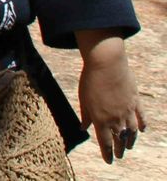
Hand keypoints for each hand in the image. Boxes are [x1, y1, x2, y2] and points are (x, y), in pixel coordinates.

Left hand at [77, 35, 146, 163]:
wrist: (106, 64)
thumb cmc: (90, 80)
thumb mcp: (84, 99)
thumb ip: (86, 115)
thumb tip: (83, 128)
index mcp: (101, 119)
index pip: (105, 142)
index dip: (107, 153)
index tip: (109, 162)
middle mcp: (116, 118)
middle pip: (119, 139)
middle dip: (119, 150)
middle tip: (119, 157)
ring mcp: (128, 110)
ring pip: (132, 131)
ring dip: (131, 140)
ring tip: (129, 146)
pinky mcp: (135, 101)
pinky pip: (141, 116)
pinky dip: (143, 124)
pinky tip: (143, 130)